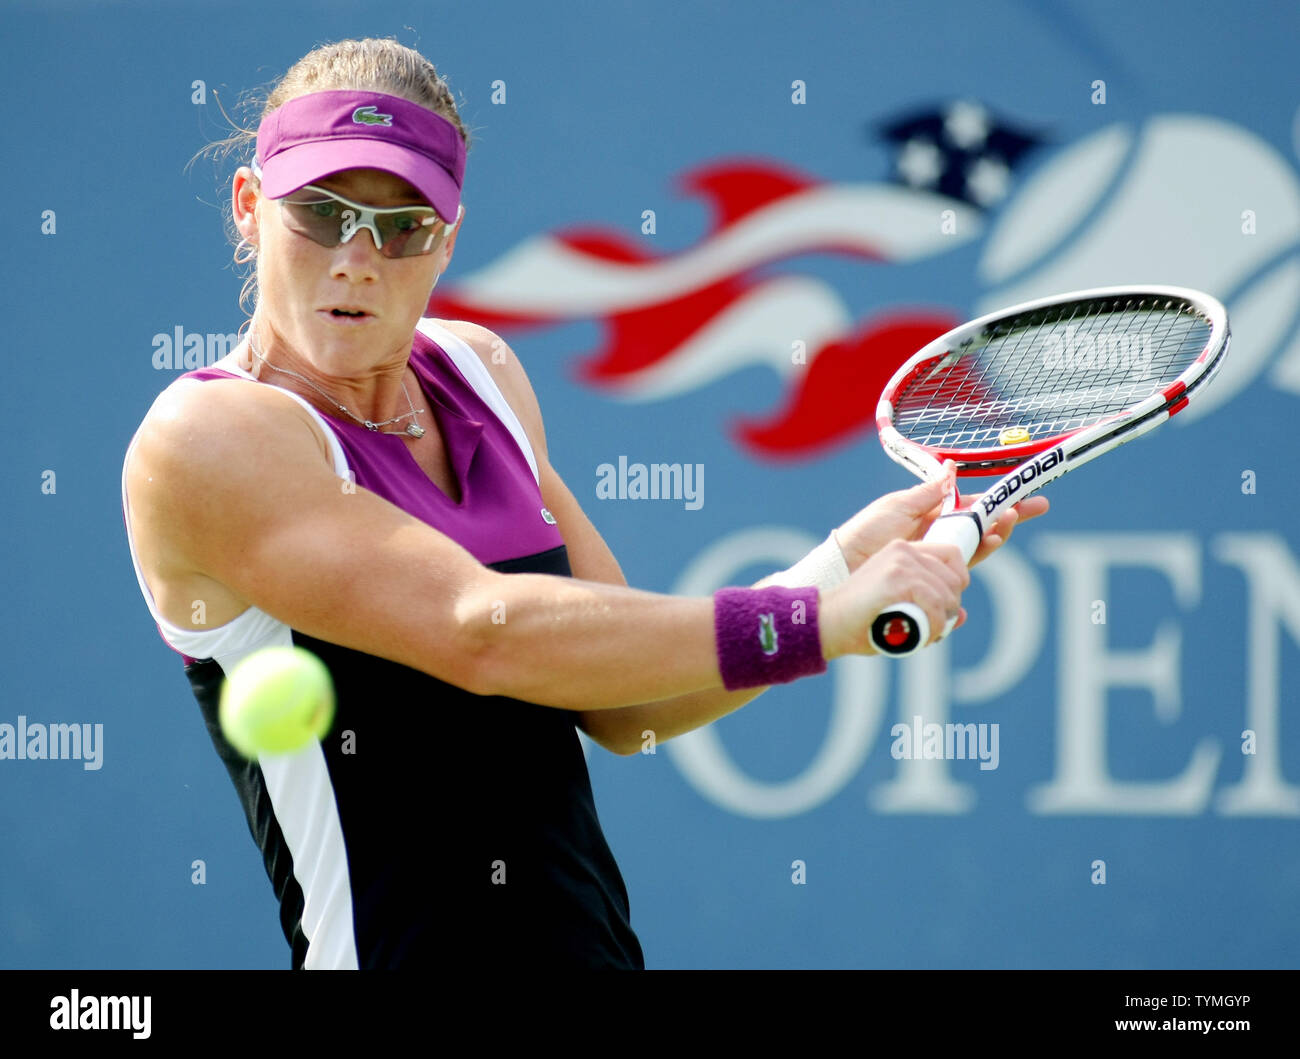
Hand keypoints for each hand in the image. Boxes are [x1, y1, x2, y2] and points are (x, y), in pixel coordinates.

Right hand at [820, 538, 969, 657]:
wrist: (827, 622)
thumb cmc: (861, 619)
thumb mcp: (898, 605)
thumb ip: (928, 605)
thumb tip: (961, 615)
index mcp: (903, 550)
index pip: (952, 555)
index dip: (957, 582)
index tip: (946, 606)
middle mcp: (904, 551)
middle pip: (955, 578)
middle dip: (949, 608)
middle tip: (932, 627)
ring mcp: (901, 564)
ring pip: (947, 596)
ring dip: (941, 622)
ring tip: (922, 634)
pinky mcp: (898, 580)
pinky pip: (936, 607)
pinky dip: (934, 627)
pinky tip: (919, 635)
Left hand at [834, 462, 1049, 570]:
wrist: (845, 566)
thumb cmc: (866, 533)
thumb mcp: (897, 506)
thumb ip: (929, 493)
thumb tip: (953, 468)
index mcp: (932, 517)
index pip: (973, 509)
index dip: (999, 504)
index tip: (1024, 499)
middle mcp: (939, 540)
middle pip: (983, 531)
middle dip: (1007, 522)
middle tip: (1028, 511)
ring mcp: (935, 563)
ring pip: (975, 555)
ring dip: (993, 542)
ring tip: (1002, 530)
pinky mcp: (930, 586)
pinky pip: (955, 585)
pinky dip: (966, 581)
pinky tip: (973, 570)